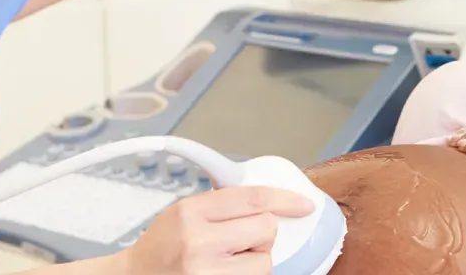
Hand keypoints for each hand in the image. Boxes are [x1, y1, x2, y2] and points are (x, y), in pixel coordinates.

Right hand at [120, 186, 314, 274]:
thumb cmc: (162, 246)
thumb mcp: (184, 211)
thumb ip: (221, 203)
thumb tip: (268, 198)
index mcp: (191, 212)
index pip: (252, 198)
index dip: (284, 199)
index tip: (303, 204)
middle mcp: (198, 242)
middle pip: (266, 228)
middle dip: (261, 233)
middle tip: (241, 240)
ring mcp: (206, 273)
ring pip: (265, 261)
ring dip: (255, 259)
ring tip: (230, 261)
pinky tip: (228, 272)